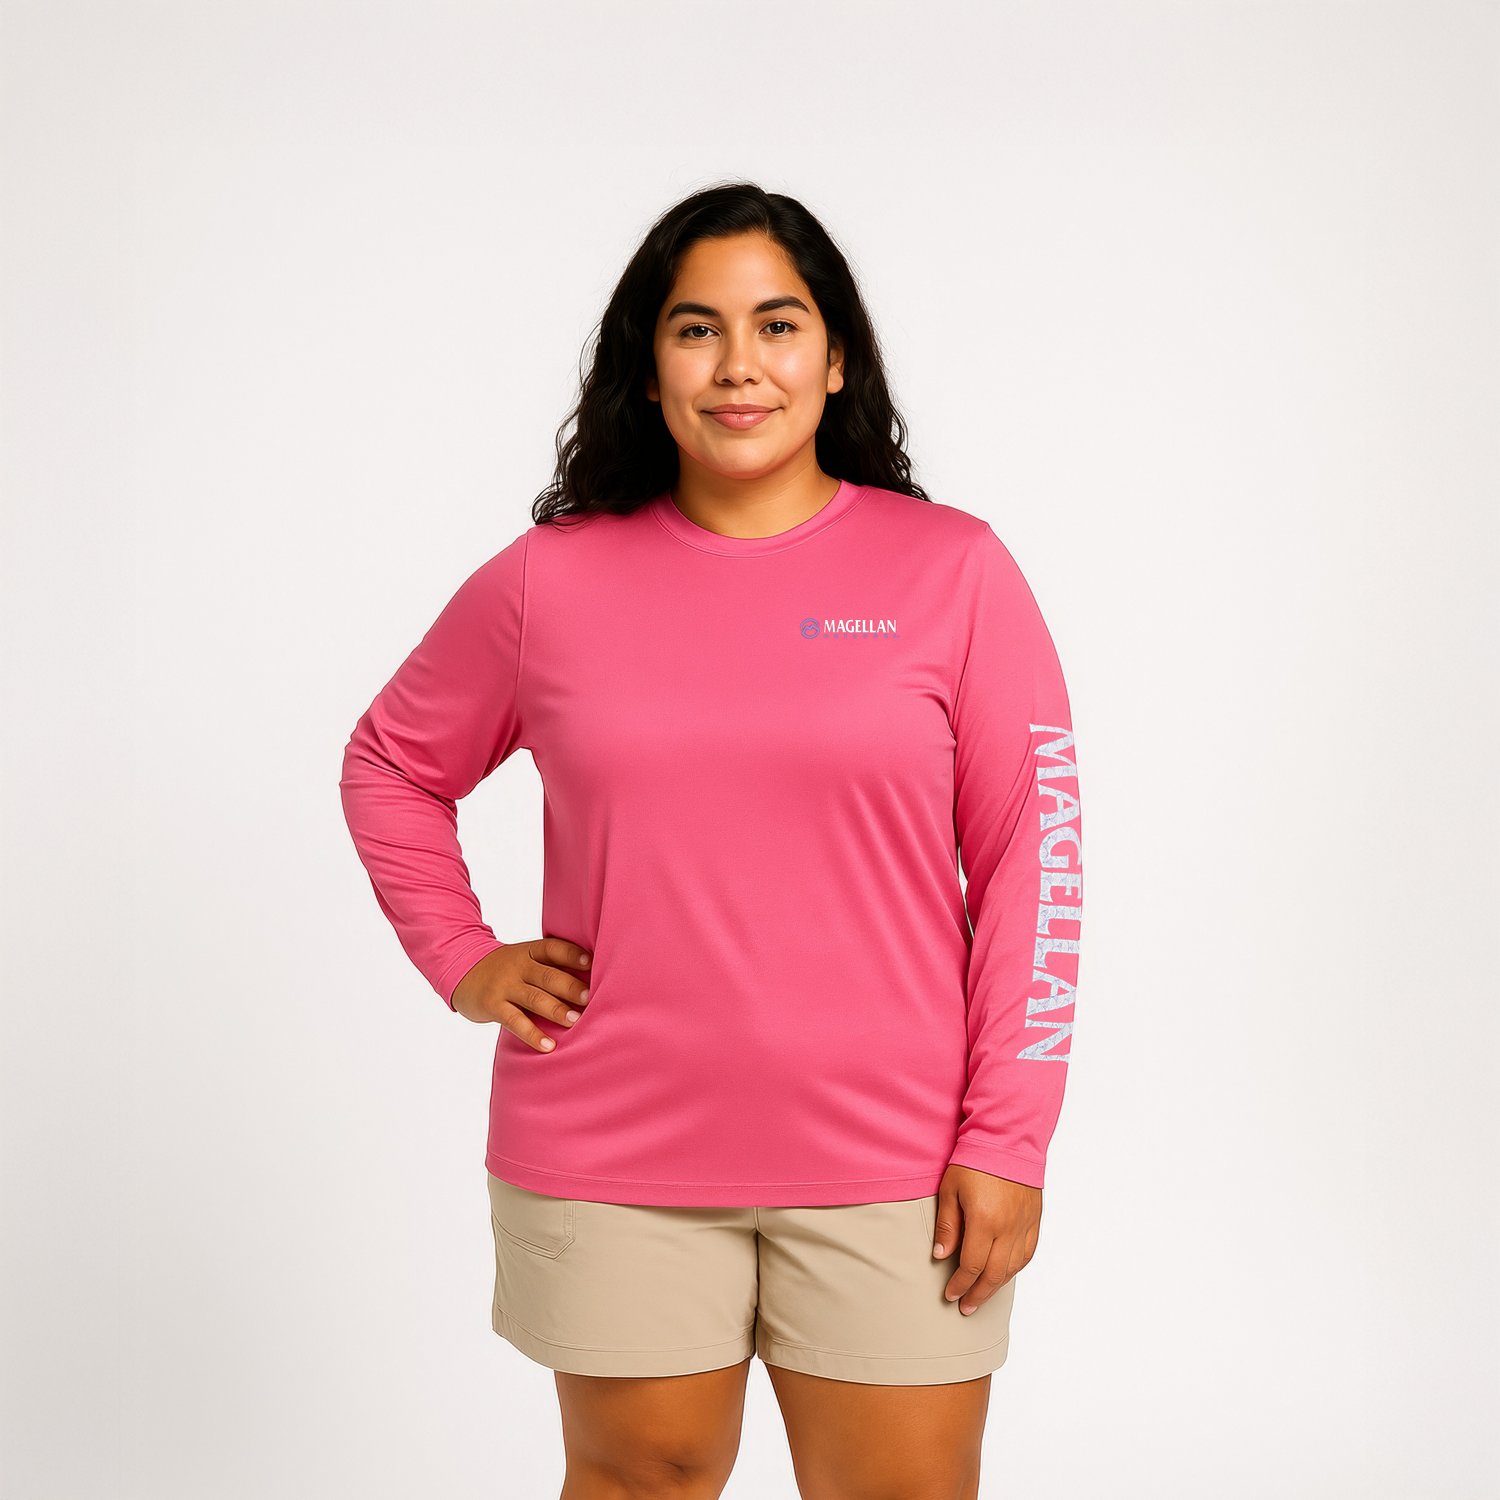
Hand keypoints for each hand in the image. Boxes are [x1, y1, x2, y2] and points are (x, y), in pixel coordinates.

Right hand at [451, 937, 593, 1049]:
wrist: (462, 971)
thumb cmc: (506, 970)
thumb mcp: (525, 959)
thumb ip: (550, 967)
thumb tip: (593, 982)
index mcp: (530, 951)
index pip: (554, 948)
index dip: (573, 954)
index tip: (592, 963)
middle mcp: (518, 966)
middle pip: (548, 975)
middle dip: (570, 987)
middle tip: (590, 998)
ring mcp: (504, 985)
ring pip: (534, 998)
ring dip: (556, 1010)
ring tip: (576, 1021)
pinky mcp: (493, 1005)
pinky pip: (515, 1021)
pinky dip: (533, 1034)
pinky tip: (548, 1045)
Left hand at [931, 1163, 1040, 1314]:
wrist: (1006, 1138)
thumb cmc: (973, 1161)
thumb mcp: (950, 1189)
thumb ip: (948, 1225)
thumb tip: (940, 1256)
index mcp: (985, 1221)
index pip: (972, 1265)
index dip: (960, 1284)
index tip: (950, 1295)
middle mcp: (1008, 1228)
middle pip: (994, 1274)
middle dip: (978, 1294)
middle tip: (966, 1307)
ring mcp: (1024, 1224)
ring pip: (1013, 1267)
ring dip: (997, 1286)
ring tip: (983, 1295)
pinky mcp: (1034, 1219)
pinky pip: (1028, 1253)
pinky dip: (1016, 1268)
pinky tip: (1005, 1274)